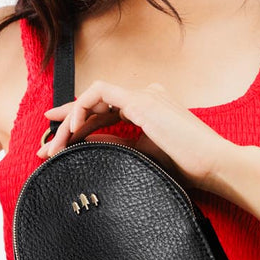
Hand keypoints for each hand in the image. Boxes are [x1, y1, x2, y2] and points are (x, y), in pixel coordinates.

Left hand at [36, 79, 236, 192]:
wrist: (214, 166)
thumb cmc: (186, 165)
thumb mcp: (141, 155)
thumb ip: (115, 144)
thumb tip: (85, 141)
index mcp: (148, 107)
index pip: (104, 111)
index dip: (78, 122)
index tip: (56, 137)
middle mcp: (145, 95)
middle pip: (95, 105)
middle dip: (66, 125)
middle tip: (45, 149)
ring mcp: (144, 94)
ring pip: (92, 98)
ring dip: (69, 121)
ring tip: (54, 146)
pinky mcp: (141, 100)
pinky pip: (99, 93)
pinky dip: (82, 108)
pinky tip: (72, 131)